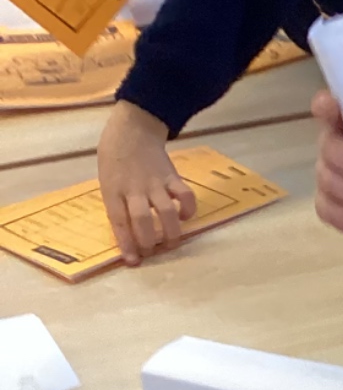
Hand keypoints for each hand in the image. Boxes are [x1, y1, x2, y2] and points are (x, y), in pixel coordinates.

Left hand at [97, 102, 196, 264]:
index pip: (119, 221)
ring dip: (172, 232)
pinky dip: (188, 210)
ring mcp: (155, 182)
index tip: (133, 261)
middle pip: (143, 219)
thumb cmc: (115, 156)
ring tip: (172, 243)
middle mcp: (134, 188)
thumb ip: (117, 203)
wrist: (133, 128)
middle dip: (149, 241)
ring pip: (166, 212)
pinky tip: (184, 217)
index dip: (126, 243)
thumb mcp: (107, 180)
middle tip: (153, 252)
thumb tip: (129, 232)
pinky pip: (185, 196)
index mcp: (113, 189)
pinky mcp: (172, 177)